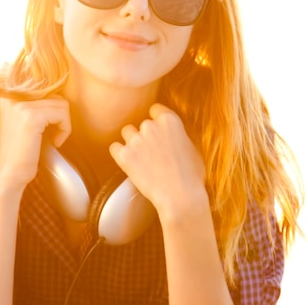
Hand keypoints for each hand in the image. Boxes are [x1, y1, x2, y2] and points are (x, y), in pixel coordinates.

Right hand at [0, 96, 70, 191]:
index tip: (49, 127)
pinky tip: (55, 143)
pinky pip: (62, 113)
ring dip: (64, 123)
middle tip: (53, 135)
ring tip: (54, 139)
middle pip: (54, 94)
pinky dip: (65, 129)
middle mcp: (12, 95)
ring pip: (61, 103)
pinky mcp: (31, 116)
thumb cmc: (22, 151)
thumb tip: (61, 94)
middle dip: (60, 116)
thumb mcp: (26, 121)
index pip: (45, 88)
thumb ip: (38, 104)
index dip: (54, 109)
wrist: (9, 175)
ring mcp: (21, 105)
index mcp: (9, 94)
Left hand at [109, 103, 206, 219]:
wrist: (181, 197)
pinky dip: (120, 154)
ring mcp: (136, 140)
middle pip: (142, 124)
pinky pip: (114, 147)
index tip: (158, 131)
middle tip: (153, 152)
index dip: (157, 120)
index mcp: (169, 120)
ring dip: (132, 142)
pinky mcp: (124, 156)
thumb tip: (173, 135)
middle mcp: (150, 126)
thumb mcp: (193, 148)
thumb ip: (179, 135)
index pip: (155, 109)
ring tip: (142, 158)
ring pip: (127, 133)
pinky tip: (129, 162)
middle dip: (146, 135)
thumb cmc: (192, 176)